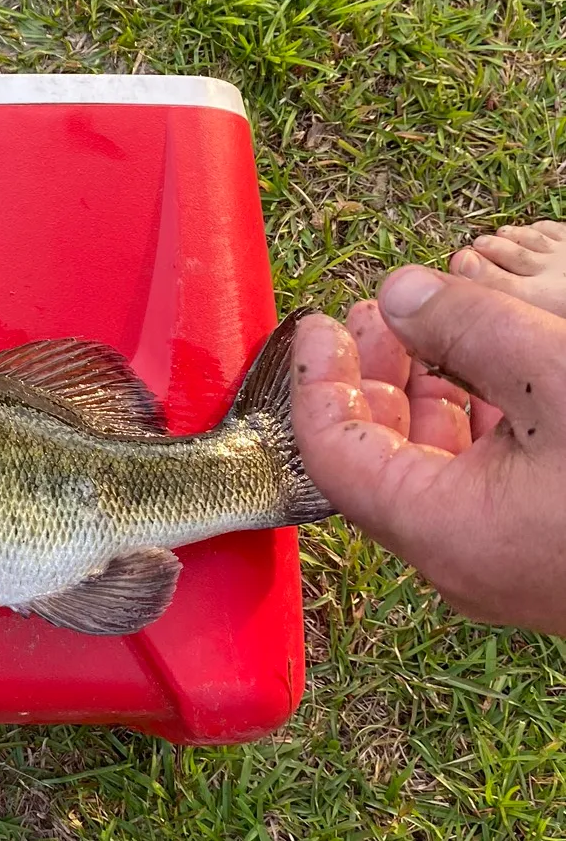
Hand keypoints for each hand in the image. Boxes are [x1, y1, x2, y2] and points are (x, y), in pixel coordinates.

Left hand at [292, 268, 565, 635]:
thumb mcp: (559, 374)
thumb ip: (466, 325)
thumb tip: (398, 292)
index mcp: (444, 531)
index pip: (332, 453)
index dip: (314, 379)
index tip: (317, 320)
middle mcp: (463, 560)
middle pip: (374, 460)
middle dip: (370, 377)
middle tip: (374, 315)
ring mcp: (506, 563)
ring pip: (430, 471)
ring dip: (421, 394)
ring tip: (424, 329)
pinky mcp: (546, 552)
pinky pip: (482, 484)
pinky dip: (472, 423)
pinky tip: (487, 371)